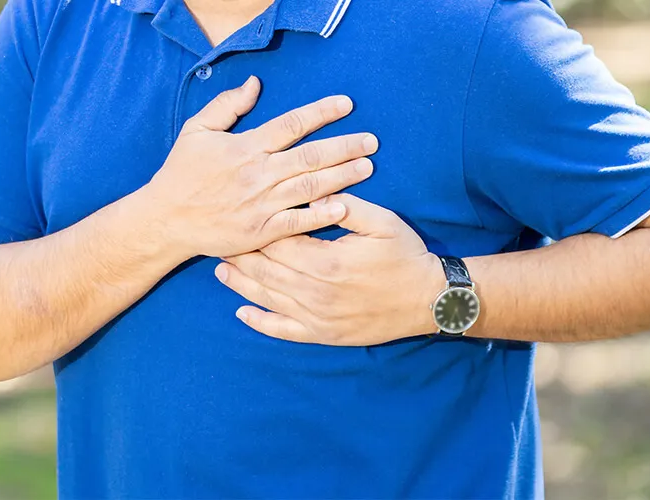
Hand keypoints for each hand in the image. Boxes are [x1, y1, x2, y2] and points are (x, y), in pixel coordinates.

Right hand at [142, 76, 377, 258]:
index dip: (322, 112)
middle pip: (310, 156)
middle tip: (372, 141)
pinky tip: (344, 207)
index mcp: (246, 147)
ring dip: (342, 176)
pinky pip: (297, 223)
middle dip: (345, 146)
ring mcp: (260, 204)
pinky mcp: (260, 232)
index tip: (346, 105)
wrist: (166, 219)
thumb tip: (255, 85)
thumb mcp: (197, 131)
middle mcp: (257, 174)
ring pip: (310, 187)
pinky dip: (320, 215)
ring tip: (367, 167)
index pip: (292, 124)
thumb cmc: (181, 174)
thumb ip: (226, 105)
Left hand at [214, 194, 445, 345]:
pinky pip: (282, 331)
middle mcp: (314, 292)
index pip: (277, 242)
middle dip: (240, 255)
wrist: (430, 300)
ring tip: (220, 269)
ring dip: (240, 285)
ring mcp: (316, 317)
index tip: (238, 218)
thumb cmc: (406, 256)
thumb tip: (317, 189)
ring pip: (267, 299)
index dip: (254, 231)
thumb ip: (346, 206)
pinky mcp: (322, 335)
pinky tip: (242, 313)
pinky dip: (260, 322)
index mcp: (325, 261)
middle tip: (219, 241)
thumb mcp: (382, 222)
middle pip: (264, 271)